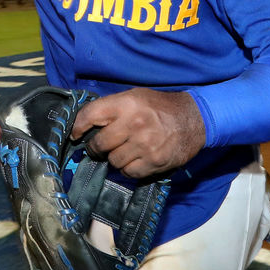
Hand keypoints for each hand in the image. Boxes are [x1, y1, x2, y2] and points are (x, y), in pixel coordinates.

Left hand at [71, 88, 204, 178]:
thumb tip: (85, 123)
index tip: (75, 134)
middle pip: (100, 144)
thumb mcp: (136, 96)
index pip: (90, 115)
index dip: (78, 127)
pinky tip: (135, 159)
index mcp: (127, 103)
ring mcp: (145, 144)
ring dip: (115, 158)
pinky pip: (129, 172)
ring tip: (124, 151)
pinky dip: (128, 169)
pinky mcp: (154, 161)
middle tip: (100, 148)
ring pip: (113, 161)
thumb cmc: (160, 107)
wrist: (194, 119)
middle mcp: (134, 123)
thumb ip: (113, 108)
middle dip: (96, 148)